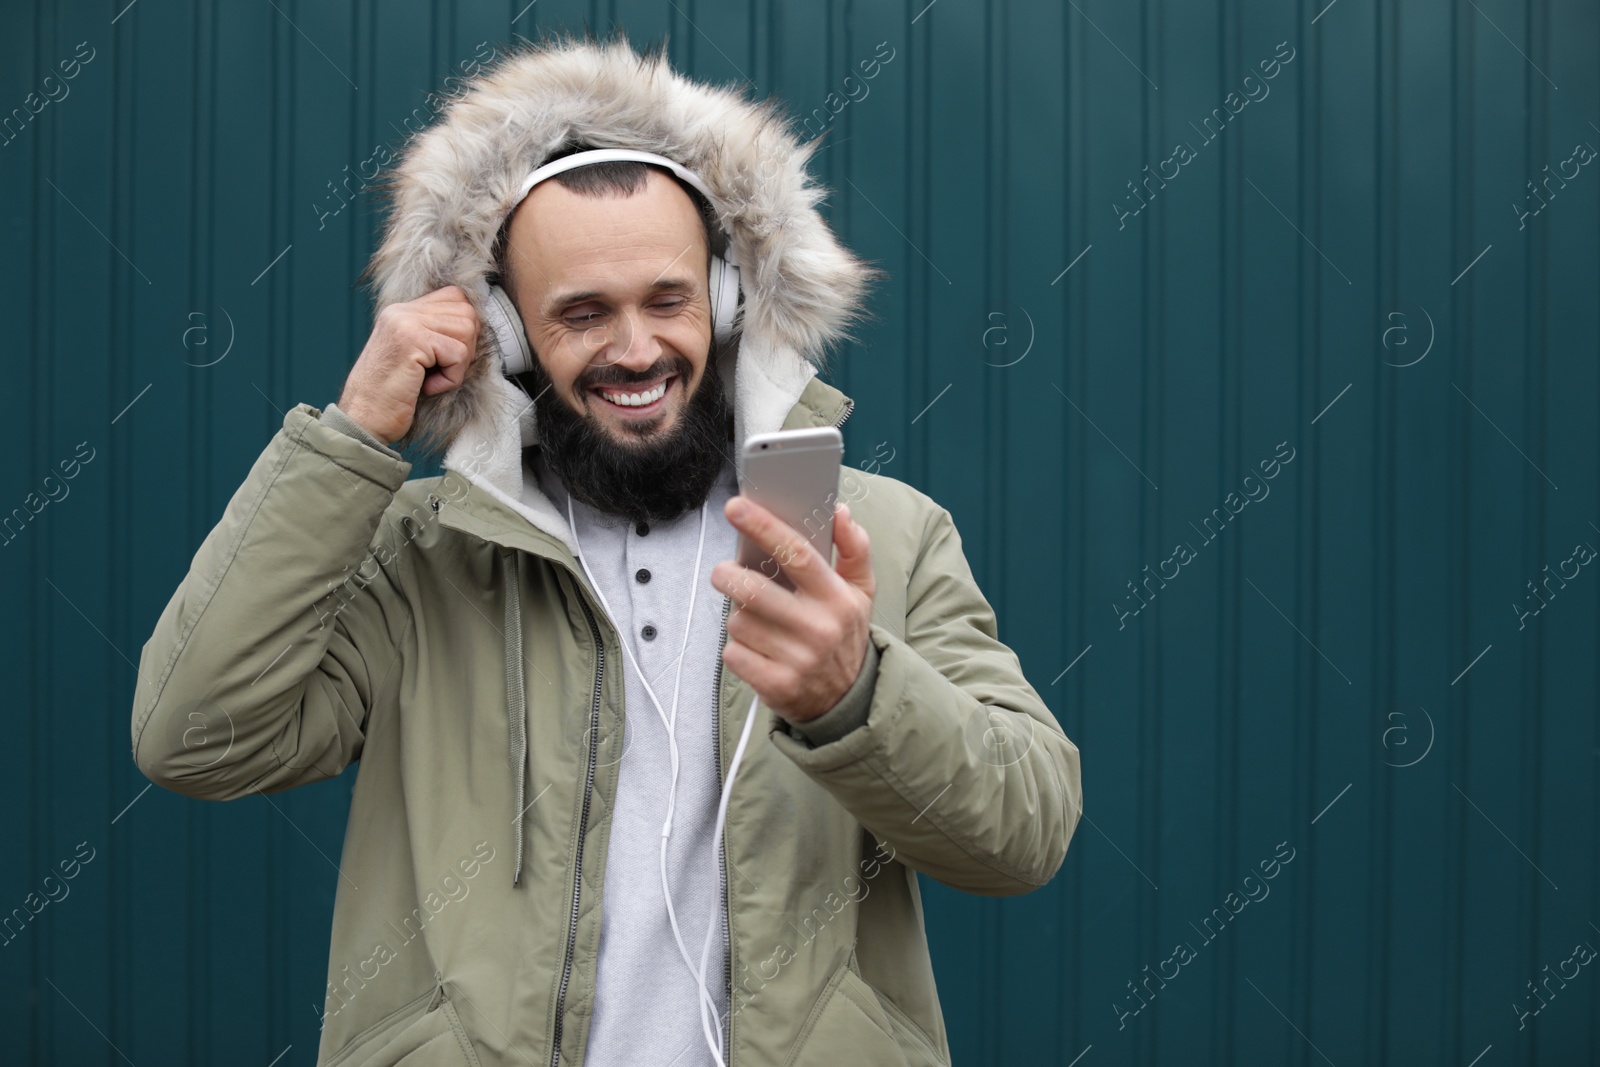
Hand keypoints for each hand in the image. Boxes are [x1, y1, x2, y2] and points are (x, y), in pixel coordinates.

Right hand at [338, 285, 478, 444]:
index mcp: (402, 311)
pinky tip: (427, 387)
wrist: (362, 420)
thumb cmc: (391, 397)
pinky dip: (451, 378)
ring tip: (432, 379)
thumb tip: (475, 327)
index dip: (464, 329)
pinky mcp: (412, 341)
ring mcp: (405, 322)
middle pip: (466, 312)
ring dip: (458, 364)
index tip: (448, 357)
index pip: (455, 297)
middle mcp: (402, 311)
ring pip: (466, 330)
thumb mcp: (414, 357)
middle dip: (466, 347)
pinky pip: (458, 354)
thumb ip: (436, 335)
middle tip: (442, 371)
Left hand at [710, 497, 875, 722]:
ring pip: (739, 622)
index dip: (763, 527)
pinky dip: (737, 650)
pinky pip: (734, 653)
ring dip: (738, 618)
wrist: (846, 698)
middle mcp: (819, 627)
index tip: (737, 508)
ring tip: (757, 622)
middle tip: (724, 573)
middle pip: (754, 590)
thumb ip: (853, 548)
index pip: (796, 553)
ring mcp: (798, 659)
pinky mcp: (777, 685)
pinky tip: (757, 651)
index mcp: (836, 597)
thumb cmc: (843, 633)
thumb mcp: (860, 591)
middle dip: (728, 576)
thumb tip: (840, 512)